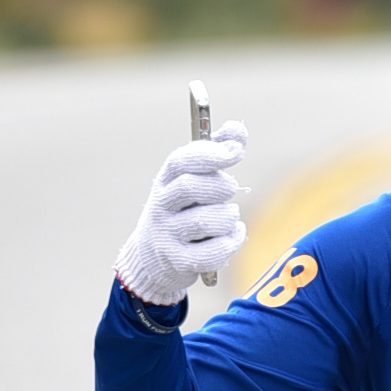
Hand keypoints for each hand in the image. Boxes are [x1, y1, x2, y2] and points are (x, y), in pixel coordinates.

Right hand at [116, 120, 248, 304]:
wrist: (153, 258)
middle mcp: (161, 206)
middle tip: (231, 188)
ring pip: (205, 221)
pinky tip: (234, 234)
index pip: (181, 161)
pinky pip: (211, 252)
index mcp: (165, 181)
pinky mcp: (178, 261)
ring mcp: (167, 235)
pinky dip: (231, 242)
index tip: (237, 150)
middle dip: (219, 185)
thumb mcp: (193, 179)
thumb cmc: (183, 211)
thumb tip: (237, 129)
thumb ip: (217, 152)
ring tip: (229, 216)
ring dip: (227, 217)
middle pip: (190, 187)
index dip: (209, 153)